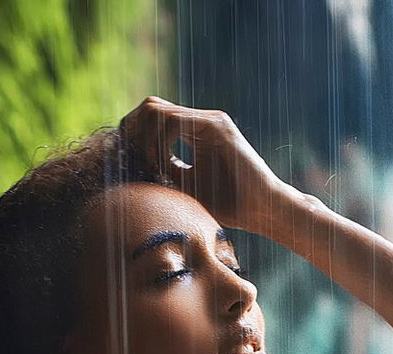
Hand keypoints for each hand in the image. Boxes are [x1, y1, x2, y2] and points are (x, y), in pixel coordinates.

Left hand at [116, 96, 293, 235]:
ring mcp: (210, 120)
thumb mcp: (186, 186)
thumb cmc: (230, 204)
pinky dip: (159, 142)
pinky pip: (174, 122)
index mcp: (195, 131)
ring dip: (145, 139)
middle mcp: (202, 120)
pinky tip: (162, 165)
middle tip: (133, 159)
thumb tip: (135, 166)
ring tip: (151, 166)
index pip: (153, 116)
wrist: (263, 209)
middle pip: (151, 106)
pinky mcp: (217, 127)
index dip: (134, 133)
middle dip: (133, 131)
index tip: (129, 160)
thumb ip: (165, 170)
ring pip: (157, 110)